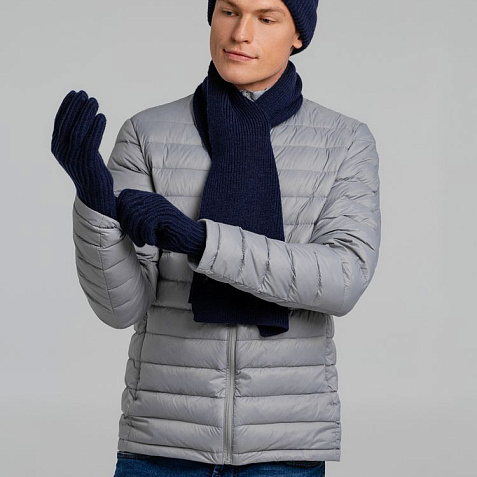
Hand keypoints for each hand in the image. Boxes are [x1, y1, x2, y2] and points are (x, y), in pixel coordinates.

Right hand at [51, 90, 116, 218]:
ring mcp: (73, 158)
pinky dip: (96, 127)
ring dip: (87, 114)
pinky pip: (91, 141)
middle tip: (87, 95)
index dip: (67, 106)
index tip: (75, 94)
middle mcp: (62, 152)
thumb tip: (83, 113)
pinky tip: (101, 117)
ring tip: (95, 102)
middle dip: (77, 107)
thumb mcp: (79, 151)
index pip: (59, 122)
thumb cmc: (90, 169)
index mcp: (57, 147)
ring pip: (78, 130)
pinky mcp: (86, 162)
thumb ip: (77, 136)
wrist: (95, 193)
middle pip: (68, 124)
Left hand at [116, 189, 205, 255]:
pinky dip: (147, 237)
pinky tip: (154, 241)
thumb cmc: (169, 234)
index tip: (128, 227)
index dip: (121, 212)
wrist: (191, 239)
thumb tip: (116, 218)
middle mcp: (154, 199)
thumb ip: (135, 217)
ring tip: (145, 241)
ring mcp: (160, 206)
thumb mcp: (148, 224)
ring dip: (137, 234)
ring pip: (135, 217)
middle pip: (127, 207)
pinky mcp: (165, 215)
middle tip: (138, 238)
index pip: (125, 196)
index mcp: (149, 198)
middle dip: (128, 226)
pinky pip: (146, 225)